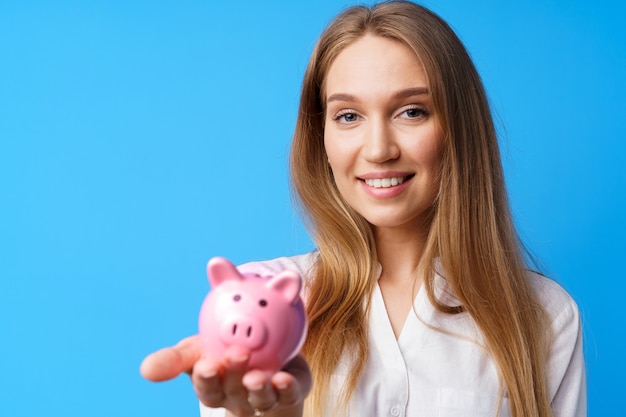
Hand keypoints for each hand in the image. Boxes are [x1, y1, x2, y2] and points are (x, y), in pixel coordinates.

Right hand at [140, 336, 311, 416]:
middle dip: (233, 375)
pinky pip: (289, 392)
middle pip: (233, 391)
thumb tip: (145, 370)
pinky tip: (283, 378)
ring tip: (257, 376)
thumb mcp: (198, 348)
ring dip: (258, 387)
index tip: (206, 365)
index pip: (207, 387)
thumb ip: (175, 357)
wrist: (268, 344)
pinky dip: (286, 386)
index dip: (206, 379)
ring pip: (260, 397)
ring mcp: (265, 396)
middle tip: (237, 354)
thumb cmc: (224, 349)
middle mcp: (238, 395)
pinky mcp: (291, 391)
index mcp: (214, 384)